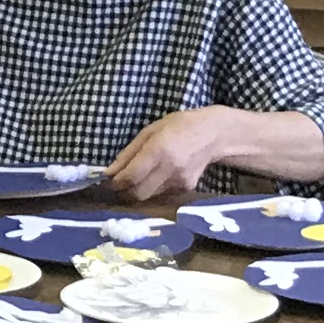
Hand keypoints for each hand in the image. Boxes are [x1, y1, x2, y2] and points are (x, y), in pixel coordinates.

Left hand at [104, 105, 297, 201]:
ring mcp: (179, 182)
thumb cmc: (179, 126)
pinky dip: (153, 188)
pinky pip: (161, 194)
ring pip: (149, 196)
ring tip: (137, 177)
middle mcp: (169, 169)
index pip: (130, 177)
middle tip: (119, 184)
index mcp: (159, 150)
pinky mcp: (186, 189)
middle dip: (124, 192)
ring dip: (138, 191)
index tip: (108, 181)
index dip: (116, 183)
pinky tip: (157, 175)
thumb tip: (109, 173)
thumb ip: (128, 153)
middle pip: (138, 194)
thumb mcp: (150, 131)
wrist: (214, 134)